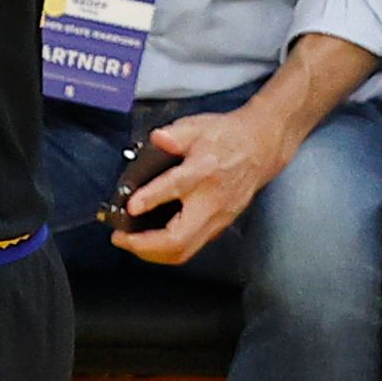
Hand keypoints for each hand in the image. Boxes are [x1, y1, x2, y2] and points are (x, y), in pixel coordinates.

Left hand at [111, 98, 298, 262]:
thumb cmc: (227, 136)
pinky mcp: (218, 227)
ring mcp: (217, 219)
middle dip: (145, 245)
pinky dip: (166, 252)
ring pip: (184, 251)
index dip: (151, 199)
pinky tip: (149, 244)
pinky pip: (190, 248)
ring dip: (153, 254)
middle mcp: (212, 201)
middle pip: (179, 238)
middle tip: (120, 237)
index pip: (176, 188)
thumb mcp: (198, 126)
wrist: (260, 148)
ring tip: (130, 244)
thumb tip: (158, 138)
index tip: (131, 207)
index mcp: (204, 171)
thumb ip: (174, 135)